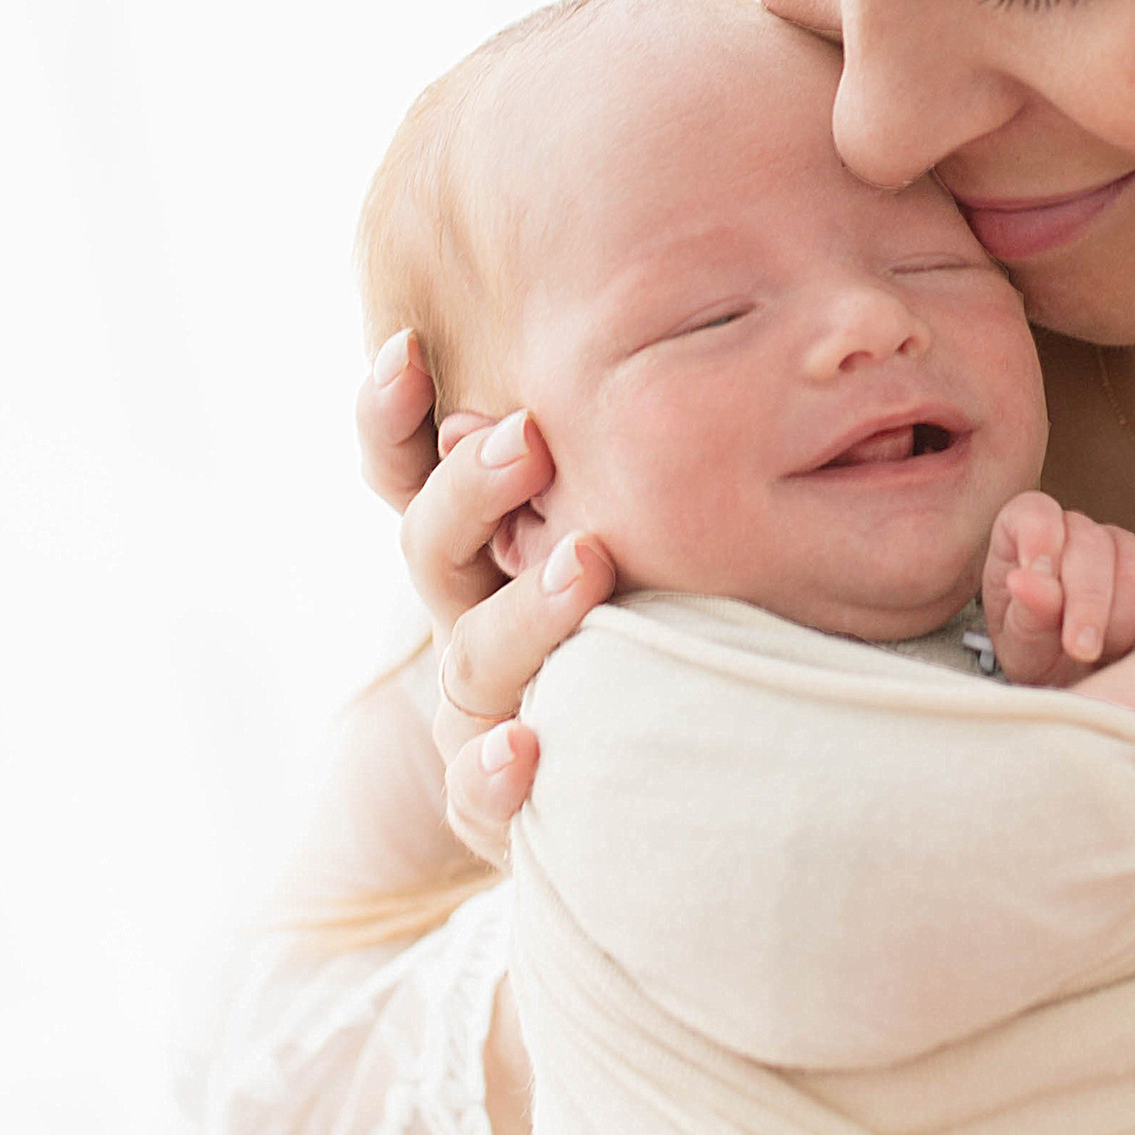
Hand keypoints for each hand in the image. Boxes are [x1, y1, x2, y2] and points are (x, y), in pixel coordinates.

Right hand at [358, 332, 616, 857]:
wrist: (605, 779)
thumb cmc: (645, 612)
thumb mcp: (634, 525)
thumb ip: (639, 457)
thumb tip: (744, 332)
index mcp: (476, 544)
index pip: (405, 469)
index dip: (390, 416)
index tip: (408, 351)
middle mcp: (465, 616)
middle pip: (433, 546)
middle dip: (475, 490)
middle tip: (530, 440)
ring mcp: (479, 707)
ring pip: (472, 657)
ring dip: (524, 610)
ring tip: (585, 565)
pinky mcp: (495, 802)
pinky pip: (476, 792)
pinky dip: (495, 771)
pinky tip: (526, 749)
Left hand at [982, 492, 1134, 683]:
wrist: (1076, 690)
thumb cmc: (1039, 656)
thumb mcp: (1020, 643)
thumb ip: (1026, 611)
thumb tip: (1023, 580)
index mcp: (1031, 535)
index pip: (1037, 515)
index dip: (1039, 541)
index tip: (1026, 580)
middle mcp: (1083, 534)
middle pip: (1093, 547)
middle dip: (1087, 604)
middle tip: (1078, 648)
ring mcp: (1129, 551)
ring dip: (1120, 624)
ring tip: (1101, 657)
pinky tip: (1131, 655)